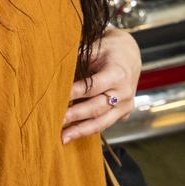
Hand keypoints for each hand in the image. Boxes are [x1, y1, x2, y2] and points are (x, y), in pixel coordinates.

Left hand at [62, 27, 140, 143]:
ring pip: (102, 122)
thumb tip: (54, 67)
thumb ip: (79, 58)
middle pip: (97, 107)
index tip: (58, 97)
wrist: (130, 56)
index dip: (75, 92)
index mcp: (117, 74)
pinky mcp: (123, 114)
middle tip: (57, 121)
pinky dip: (88, 129)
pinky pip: (105, 124)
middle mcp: (124, 93)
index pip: (93, 86)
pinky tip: (73, 135)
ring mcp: (126, 106)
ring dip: (81, 130)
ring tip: (63, 137)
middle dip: (76, 115)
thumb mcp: (95, 48)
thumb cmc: (108, 50)